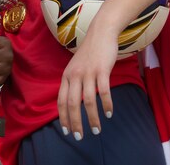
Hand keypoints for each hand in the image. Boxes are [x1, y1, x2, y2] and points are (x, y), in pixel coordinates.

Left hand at [57, 23, 117, 140]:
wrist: (101, 32)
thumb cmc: (90, 52)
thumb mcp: (76, 67)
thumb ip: (73, 82)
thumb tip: (73, 102)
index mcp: (66, 76)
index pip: (61, 101)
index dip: (63, 117)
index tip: (67, 131)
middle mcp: (74, 75)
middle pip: (72, 104)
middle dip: (75, 123)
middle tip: (80, 137)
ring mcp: (88, 72)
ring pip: (88, 100)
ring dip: (92, 118)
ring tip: (97, 130)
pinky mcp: (102, 70)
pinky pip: (103, 91)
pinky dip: (106, 104)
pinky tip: (109, 113)